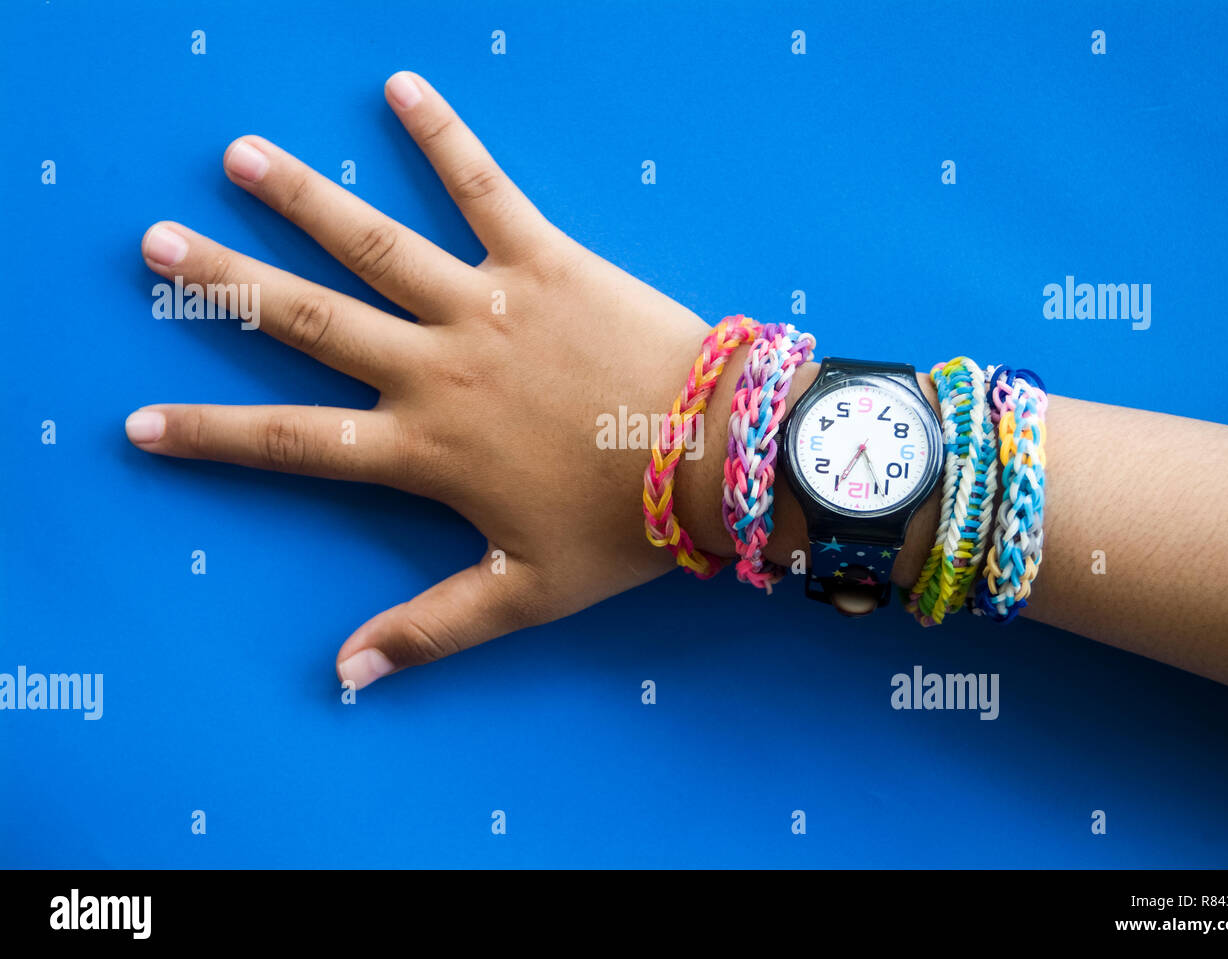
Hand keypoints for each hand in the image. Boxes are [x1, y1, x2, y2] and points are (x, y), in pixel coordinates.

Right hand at [129, 71, 722, 688]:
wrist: (716, 460)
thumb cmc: (624, 530)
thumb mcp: (523, 595)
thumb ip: (430, 630)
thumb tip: (346, 679)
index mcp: (424, 449)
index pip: (292, 443)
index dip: (212, 435)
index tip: (141, 422)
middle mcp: (436, 369)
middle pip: (309, 321)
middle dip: (225, 285)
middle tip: (157, 246)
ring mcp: (486, 306)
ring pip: (372, 243)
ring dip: (300, 198)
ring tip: (240, 156)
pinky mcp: (544, 260)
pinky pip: (483, 188)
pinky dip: (442, 137)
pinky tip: (401, 88)